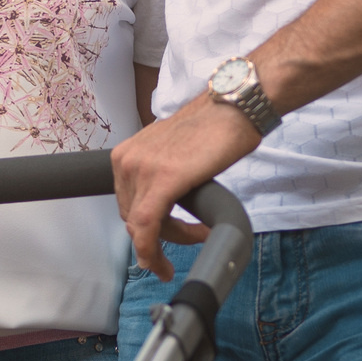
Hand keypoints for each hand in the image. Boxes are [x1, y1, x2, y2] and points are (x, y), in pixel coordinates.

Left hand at [111, 97, 263, 278]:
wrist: (234, 108)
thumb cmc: (213, 128)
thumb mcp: (173, 154)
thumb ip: (161, 175)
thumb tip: (164, 203)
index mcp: (127, 154)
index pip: (128, 204)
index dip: (144, 231)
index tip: (157, 249)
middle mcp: (127, 160)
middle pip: (133, 217)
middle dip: (161, 236)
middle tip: (192, 235)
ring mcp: (141, 169)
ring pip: (141, 227)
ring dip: (172, 238)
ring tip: (198, 233)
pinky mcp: (162, 180)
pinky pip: (147, 227)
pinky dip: (156, 249)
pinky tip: (176, 252)